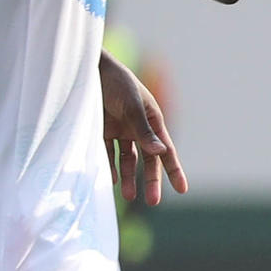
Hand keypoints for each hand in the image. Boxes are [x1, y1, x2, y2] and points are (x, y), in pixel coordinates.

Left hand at [100, 53, 185, 206]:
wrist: (87, 67)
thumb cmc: (115, 82)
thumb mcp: (132, 105)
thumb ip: (144, 131)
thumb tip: (160, 154)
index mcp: (152, 120)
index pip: (167, 151)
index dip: (175, 170)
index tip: (183, 190)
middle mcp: (138, 128)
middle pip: (148, 160)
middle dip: (151, 181)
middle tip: (153, 202)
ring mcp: (120, 130)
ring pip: (128, 160)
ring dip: (129, 177)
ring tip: (127, 195)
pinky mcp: (101, 130)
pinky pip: (108, 153)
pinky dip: (109, 166)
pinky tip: (110, 180)